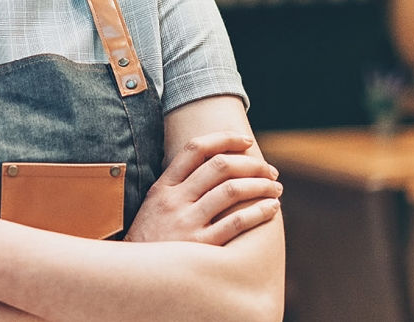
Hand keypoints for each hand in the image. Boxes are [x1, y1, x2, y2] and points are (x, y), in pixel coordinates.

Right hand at [126, 131, 281, 244]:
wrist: (138, 274)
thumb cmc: (153, 237)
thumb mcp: (155, 205)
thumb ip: (179, 184)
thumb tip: (216, 163)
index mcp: (164, 186)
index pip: (195, 149)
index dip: (225, 139)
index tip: (247, 142)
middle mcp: (175, 200)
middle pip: (219, 166)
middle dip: (252, 164)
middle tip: (270, 170)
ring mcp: (187, 222)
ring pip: (231, 191)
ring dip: (260, 185)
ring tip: (275, 188)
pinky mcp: (201, 246)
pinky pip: (236, 222)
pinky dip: (259, 212)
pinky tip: (271, 209)